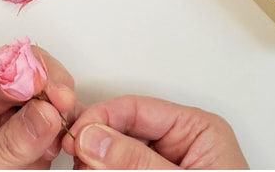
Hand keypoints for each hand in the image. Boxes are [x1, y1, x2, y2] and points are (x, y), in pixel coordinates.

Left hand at [0, 47, 75, 168]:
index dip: (30, 78)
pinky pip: (51, 126)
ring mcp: (6, 129)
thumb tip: (44, 112)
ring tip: (68, 130)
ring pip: (42, 99)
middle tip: (67, 105)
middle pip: (23, 79)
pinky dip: (64, 130)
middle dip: (50, 86)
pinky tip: (67, 141)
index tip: (55, 94)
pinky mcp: (26, 148)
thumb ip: (7, 146)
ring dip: (61, 108)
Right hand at [62, 95, 247, 169]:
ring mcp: (166, 165)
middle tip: (78, 161)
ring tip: (85, 169)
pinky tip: (94, 171)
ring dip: (97, 162)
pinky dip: (105, 171)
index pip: (136, 108)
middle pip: (123, 129)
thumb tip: (94, 137)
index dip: (101, 117)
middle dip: (96, 144)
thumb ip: (135, 162)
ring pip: (117, 153)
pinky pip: (123, 169)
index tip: (77, 136)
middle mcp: (181, 143)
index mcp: (197, 130)